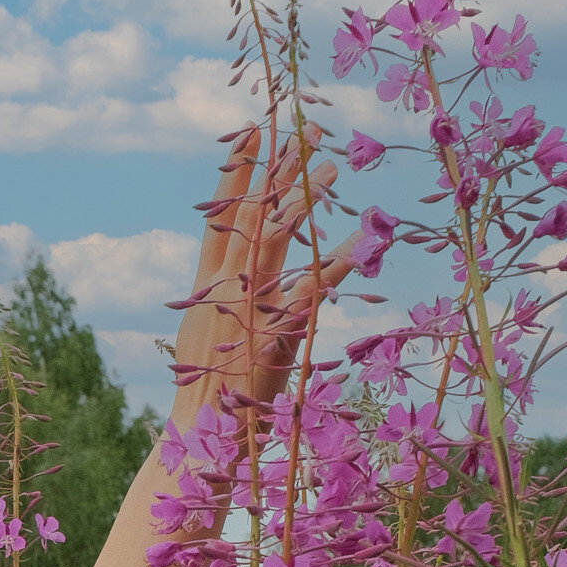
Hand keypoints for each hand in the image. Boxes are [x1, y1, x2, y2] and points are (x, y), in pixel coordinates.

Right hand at [170, 126, 359, 423]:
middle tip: (308, 127)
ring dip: (305, 200)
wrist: (199, 439)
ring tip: (335, 165)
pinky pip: (311, 291)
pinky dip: (341, 264)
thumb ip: (228, 309)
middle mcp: (226, 288)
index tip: (254, 128)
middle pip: (252, 212)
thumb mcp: (212, 344)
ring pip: (276, 239)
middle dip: (279, 167)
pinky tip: (366, 240)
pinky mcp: (272, 334)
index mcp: (209, 287)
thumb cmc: (209, 398)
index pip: (222, 215)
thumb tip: (246, 285)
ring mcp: (248, 308)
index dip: (237, 171)